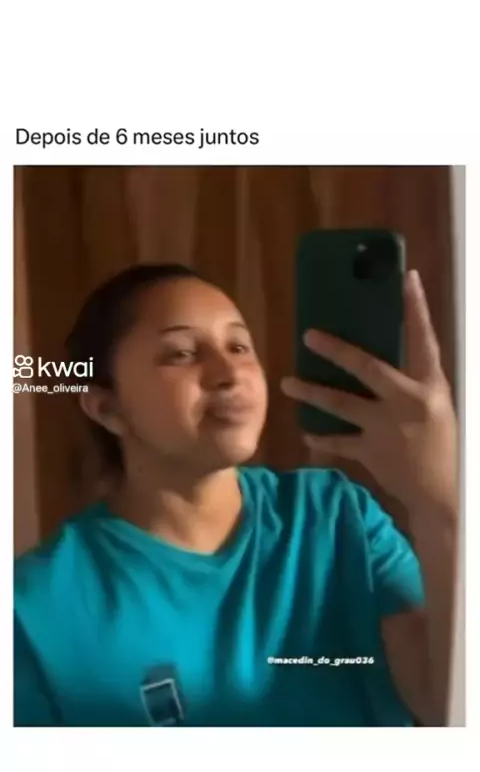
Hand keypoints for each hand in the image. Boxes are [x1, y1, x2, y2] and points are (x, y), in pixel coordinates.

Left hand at [281, 271, 457, 517]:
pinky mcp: (371, 452)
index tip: (407, 278)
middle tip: (309, 335)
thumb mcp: (437, 405)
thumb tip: (377, 360)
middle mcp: (408, 401)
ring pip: (341, 404)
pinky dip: (321, 437)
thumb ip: (413, 382)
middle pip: (367, 368)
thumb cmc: (442, 444)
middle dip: (336, 351)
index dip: (416, 308)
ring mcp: (387, 428)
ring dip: (312, 393)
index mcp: (431, 386)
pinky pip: (338, 441)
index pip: (425, 339)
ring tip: (288, 384)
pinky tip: (306, 431)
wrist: (442, 493)